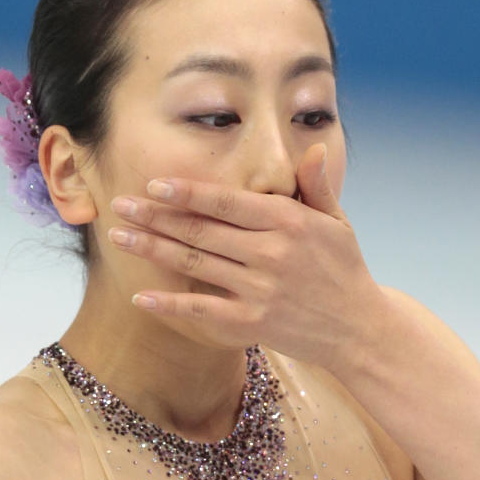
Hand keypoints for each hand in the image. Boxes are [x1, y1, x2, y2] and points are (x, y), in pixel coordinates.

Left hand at [106, 143, 381, 371]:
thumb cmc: (344, 271)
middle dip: (154, 216)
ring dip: (151, 250)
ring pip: (193, 263)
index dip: (186, 192)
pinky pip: (202, 310)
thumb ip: (315, 187)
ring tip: (118, 237)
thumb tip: (312, 149)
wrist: (360, 330)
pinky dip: (170, 304)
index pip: (226, 201)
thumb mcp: (337, 223)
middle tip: (119, 205)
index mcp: (289, 221)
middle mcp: (271, 252)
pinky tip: (141, 296)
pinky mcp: (253, 324)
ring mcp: (260, 290)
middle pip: (200, 229)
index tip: (153, 184)